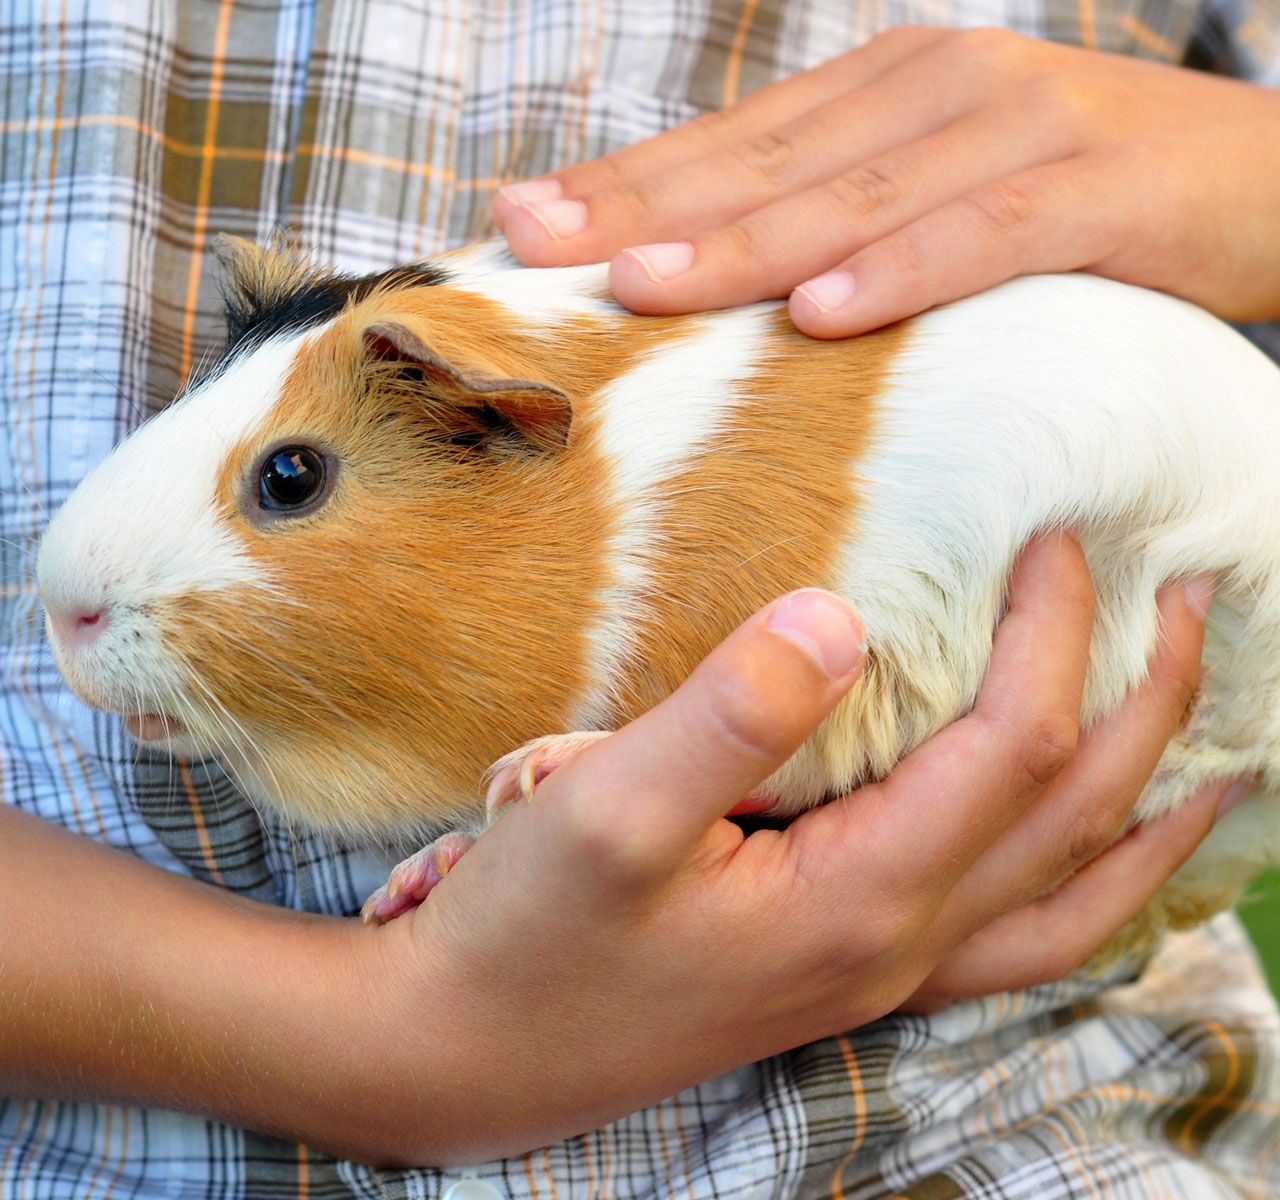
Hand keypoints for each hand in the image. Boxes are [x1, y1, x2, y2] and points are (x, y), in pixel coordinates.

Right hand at [0, 537, 1233, 1166]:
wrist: (473, 1047)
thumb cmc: (530, 931)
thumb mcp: (604, 811)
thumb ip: (729, 714)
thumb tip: (837, 614)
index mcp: (857, 895)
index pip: (1012, 745)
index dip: (1053, 632)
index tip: (1057, 534)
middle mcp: (898, 943)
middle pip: (1076, 817)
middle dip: (1148, 702)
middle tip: (1195, 598)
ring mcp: (883, 972)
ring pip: (1075, 898)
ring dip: (1152, 811)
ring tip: (1217, 750)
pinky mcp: (848, 973)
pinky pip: (1021, 937)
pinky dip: (1092, 889)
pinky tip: (1093, 860)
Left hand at [492, 28, 1279, 336]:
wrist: (1263, 177)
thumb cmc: (1079, 203)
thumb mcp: (940, 192)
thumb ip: (840, 219)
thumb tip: (726, 286)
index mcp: (884, 91)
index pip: (730, 146)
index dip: (622, 185)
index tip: (520, 222)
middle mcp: (934, 89)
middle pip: (764, 165)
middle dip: (640, 210)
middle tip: (535, 245)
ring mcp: (1016, 127)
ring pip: (854, 197)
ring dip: (743, 247)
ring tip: (642, 289)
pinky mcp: (1095, 186)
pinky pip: (982, 234)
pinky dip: (902, 272)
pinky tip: (825, 316)